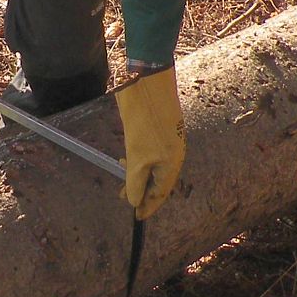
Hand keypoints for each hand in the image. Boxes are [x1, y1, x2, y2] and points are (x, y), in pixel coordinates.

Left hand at [116, 66, 183, 218]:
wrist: (146, 80)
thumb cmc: (144, 118)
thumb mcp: (136, 155)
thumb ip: (136, 181)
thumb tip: (134, 200)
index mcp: (173, 161)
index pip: (162, 192)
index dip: (148, 205)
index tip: (136, 216)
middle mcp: (173, 152)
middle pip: (159, 180)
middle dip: (141, 191)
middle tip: (123, 198)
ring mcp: (166, 140)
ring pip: (153, 166)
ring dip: (138, 175)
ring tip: (122, 179)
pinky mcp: (157, 128)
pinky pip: (150, 153)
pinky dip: (139, 161)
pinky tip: (125, 158)